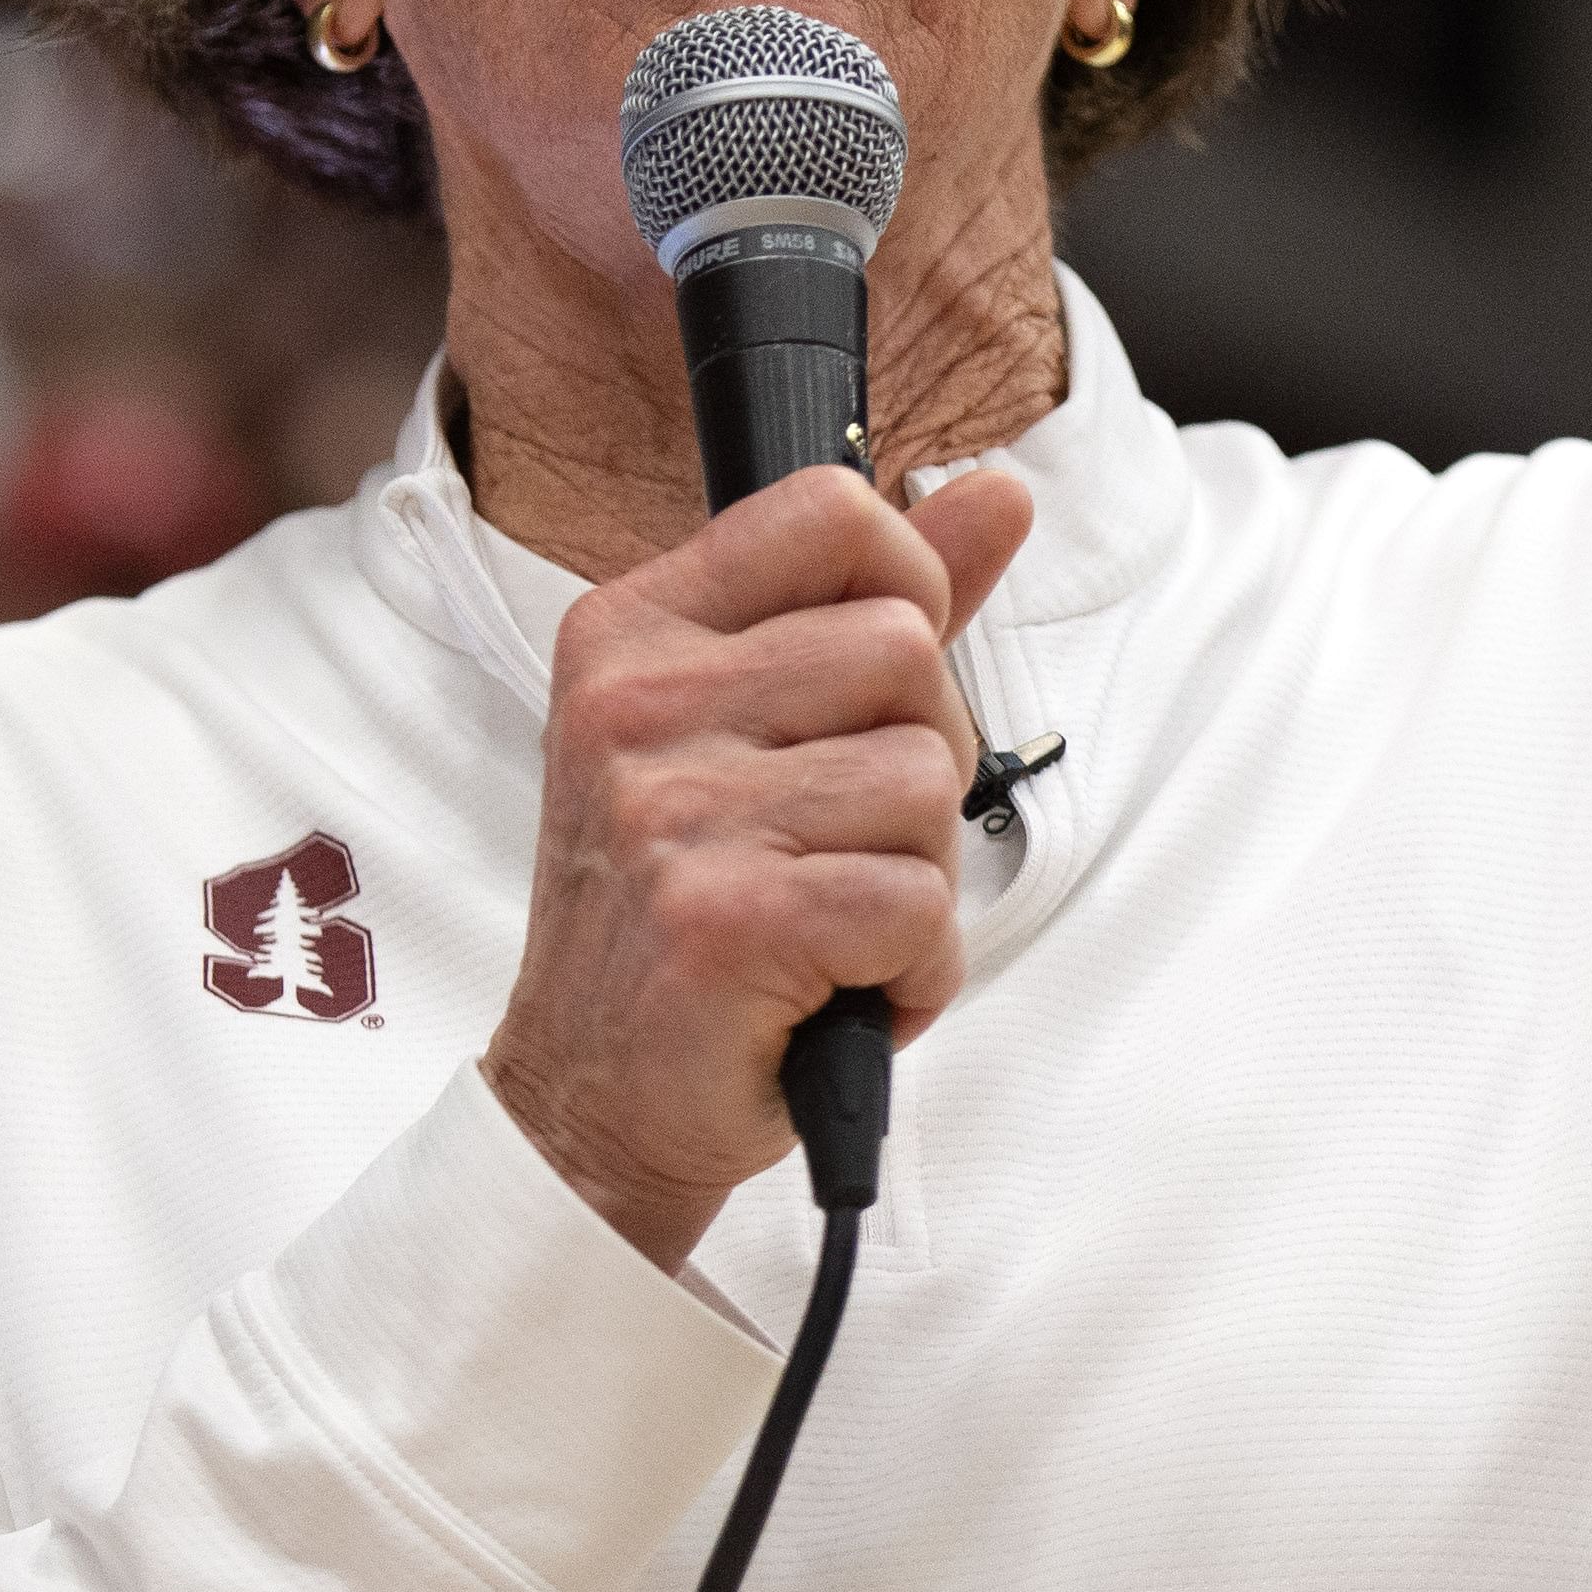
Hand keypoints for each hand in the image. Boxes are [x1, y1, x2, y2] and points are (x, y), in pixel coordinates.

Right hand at [485, 463, 1035, 1264]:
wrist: (592, 1101)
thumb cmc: (684, 912)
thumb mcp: (754, 730)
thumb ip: (878, 601)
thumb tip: (999, 490)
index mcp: (634, 630)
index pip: (833, 511)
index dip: (906, 586)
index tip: (874, 686)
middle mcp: (634, 703)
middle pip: (907, 650)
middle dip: (920, 762)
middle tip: (836, 844)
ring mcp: (671, 809)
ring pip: (926, 779)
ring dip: (916, 877)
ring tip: (827, 924)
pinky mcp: (723, 919)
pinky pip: (917, 901)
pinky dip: (912, 970)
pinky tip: (835, 988)